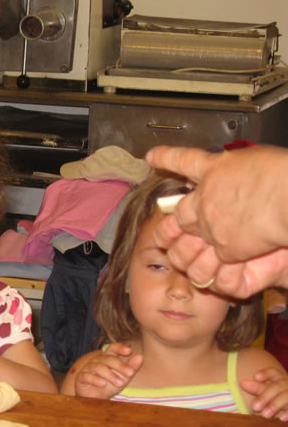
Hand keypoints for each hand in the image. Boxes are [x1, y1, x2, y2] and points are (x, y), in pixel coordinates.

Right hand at [73, 343, 142, 398]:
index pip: (112, 348)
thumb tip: (140, 357)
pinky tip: (102, 384)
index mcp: (107, 357)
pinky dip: (95, 379)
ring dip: (110, 375)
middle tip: (130, 374)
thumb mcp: (123, 377)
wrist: (96, 398)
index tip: (129, 351)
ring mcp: (87, 368)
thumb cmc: (110, 385)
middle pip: (107, 358)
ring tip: (120, 383)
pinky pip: (86, 376)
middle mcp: (97, 360)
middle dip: (120, 366)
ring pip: (98, 367)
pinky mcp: (81, 378)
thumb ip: (131, 367)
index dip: (120, 347)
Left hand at [146, 145, 287, 295]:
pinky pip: (214, 262)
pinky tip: (227, 270)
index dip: (166, 158)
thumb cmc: (282, 173)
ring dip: (188, 252)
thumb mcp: (254, 160)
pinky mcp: (225, 248)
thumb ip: (236, 170)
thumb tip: (233, 172)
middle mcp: (206, 197)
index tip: (152, 157)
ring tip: (192, 257)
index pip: (184, 161)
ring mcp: (211, 224)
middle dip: (175, 224)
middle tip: (173, 232)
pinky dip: (220, 269)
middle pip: (179, 213)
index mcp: (216, 168)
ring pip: (187, 243)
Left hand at [241, 367, 287, 419]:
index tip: (256, 377)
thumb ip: (258, 388)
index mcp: (281, 378)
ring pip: (287, 396)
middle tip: (254, 407)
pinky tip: (281, 418)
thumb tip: (243, 383)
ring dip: (275, 405)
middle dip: (266, 396)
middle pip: (278, 386)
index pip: (274, 372)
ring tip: (265, 415)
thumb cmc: (279, 397)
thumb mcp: (270, 392)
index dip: (266, 374)